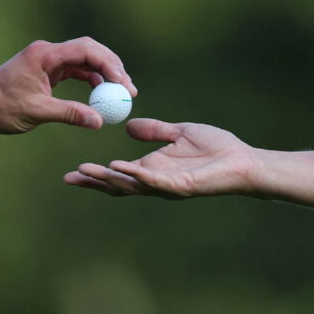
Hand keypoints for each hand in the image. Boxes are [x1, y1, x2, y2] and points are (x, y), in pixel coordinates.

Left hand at [0, 37, 136, 133]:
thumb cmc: (0, 107)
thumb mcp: (36, 112)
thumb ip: (69, 114)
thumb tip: (99, 121)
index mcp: (44, 55)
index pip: (85, 51)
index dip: (109, 66)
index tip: (123, 85)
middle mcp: (48, 52)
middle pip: (90, 50)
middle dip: (113, 67)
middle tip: (129, 89)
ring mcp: (49, 60)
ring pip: (85, 59)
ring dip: (104, 74)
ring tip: (121, 93)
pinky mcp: (48, 70)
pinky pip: (76, 70)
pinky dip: (91, 80)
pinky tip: (101, 94)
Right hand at [64, 119, 255, 197]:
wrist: (243, 160)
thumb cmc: (216, 148)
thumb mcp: (179, 133)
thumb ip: (155, 131)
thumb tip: (129, 127)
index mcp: (153, 168)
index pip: (119, 175)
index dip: (97, 174)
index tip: (74, 170)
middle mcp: (156, 181)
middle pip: (119, 185)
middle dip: (94, 181)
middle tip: (70, 177)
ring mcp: (168, 186)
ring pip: (132, 186)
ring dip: (109, 179)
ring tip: (87, 171)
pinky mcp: (182, 187)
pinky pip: (155, 181)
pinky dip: (136, 175)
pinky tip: (119, 168)